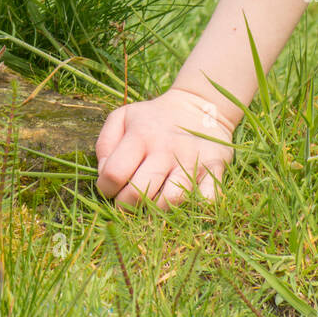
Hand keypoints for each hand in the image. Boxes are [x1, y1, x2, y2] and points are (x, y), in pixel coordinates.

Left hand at [95, 87, 234, 210]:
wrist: (197, 106)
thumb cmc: (152, 119)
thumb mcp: (123, 117)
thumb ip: (105, 144)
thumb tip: (104, 174)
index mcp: (140, 136)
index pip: (113, 174)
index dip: (105, 188)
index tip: (110, 188)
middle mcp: (165, 149)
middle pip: (138, 194)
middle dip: (126, 206)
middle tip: (128, 201)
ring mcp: (191, 161)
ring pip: (169, 202)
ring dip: (156, 210)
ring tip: (152, 203)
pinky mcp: (213, 169)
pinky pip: (207, 200)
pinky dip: (196, 208)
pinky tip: (183, 202)